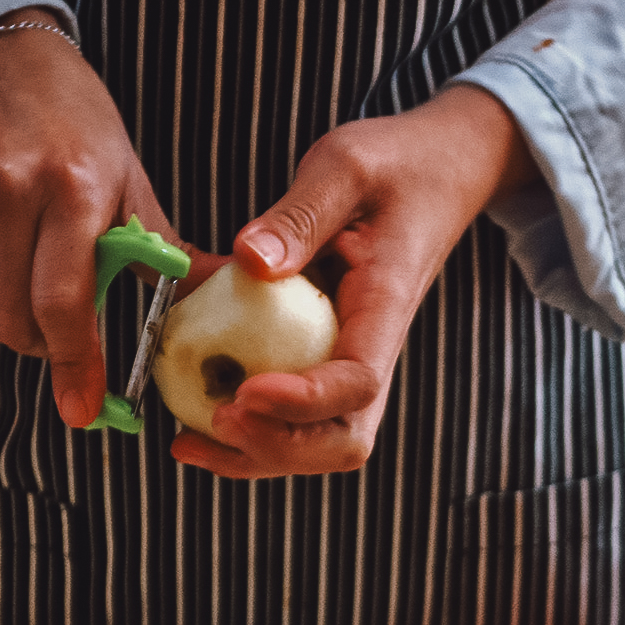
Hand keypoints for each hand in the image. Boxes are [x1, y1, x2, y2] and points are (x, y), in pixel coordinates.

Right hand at [0, 9, 224, 427]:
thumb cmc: (71, 121)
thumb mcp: (128, 175)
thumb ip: (164, 250)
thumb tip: (220, 299)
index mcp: (74, 189)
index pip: (65, 303)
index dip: (75, 364)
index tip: (83, 408)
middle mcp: (9, 193)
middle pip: (18, 323)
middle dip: (48, 347)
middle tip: (69, 333)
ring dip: (15, 322)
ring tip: (36, 282)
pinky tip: (2, 256)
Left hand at [170, 84, 537, 478]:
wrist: (436, 177)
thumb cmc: (393, 166)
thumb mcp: (344, 167)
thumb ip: (300, 214)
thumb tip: (249, 260)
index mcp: (384, 309)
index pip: (357, 382)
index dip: (303, 400)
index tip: (246, 391)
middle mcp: (374, 354)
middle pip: (342, 441)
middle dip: (279, 447)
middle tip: (216, 419)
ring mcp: (353, 369)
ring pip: (318, 445)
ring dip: (257, 457)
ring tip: (188, 441)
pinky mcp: (328, 368)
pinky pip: (297, 423)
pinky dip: (250, 438)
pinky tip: (196, 426)